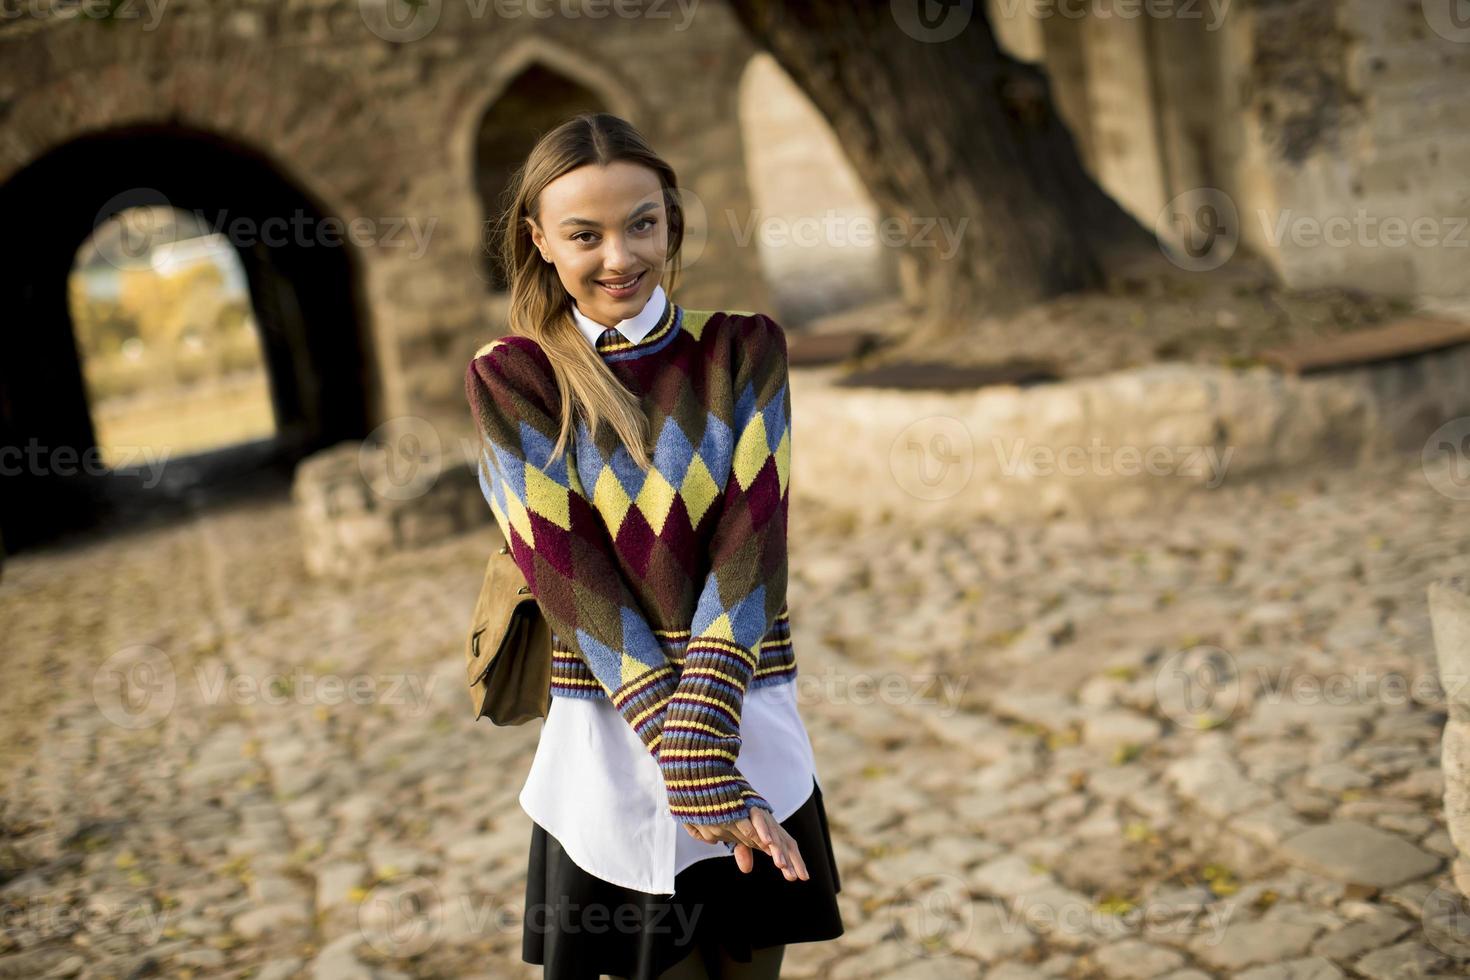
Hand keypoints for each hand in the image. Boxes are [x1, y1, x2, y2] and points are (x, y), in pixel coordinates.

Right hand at [682, 808, 808, 881]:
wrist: (715, 785)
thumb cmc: (729, 811)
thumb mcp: (737, 834)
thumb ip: (743, 850)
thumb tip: (747, 870)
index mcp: (768, 829)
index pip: (785, 846)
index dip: (794, 861)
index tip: (803, 878)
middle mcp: (768, 821)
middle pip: (784, 841)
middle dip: (790, 860)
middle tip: (795, 877)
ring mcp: (759, 814)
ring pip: (771, 833)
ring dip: (776, 849)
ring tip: (781, 865)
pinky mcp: (747, 808)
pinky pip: (757, 820)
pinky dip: (762, 831)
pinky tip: (767, 843)